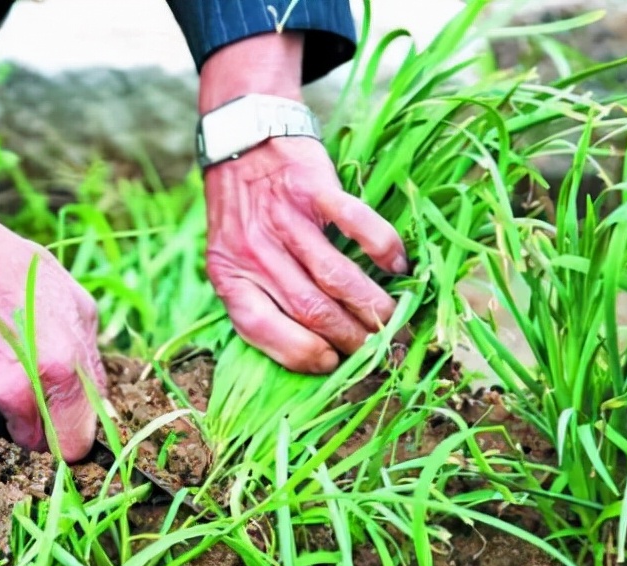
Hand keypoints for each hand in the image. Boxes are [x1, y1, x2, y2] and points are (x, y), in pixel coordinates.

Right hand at [0, 147, 104, 460]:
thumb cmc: (19, 277)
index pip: (74, 447)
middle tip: (28, 386)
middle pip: (36, 446)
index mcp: (62, 372)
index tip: (67, 423)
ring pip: (2, 433)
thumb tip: (101, 409)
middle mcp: (19, 393)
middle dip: (37, 425)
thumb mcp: (78, 308)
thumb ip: (92, 366)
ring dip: (3, 412)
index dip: (72, 436)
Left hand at [198, 32, 407, 372]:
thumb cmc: (241, 212)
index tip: (331, 364)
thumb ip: (256, 297)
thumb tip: (308, 349)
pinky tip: (398, 266)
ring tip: (393, 320)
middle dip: (350, 339)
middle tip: (377, 350)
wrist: (242, 140)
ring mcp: (284, 218)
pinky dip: (381, 247)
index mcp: (229, 275)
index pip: (260, 328)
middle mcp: (253, 251)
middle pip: (310, 310)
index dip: (300, 354)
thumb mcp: (229, 258)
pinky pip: (354, 222)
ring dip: (371, 305)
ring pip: (335, 277)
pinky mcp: (313, 187)